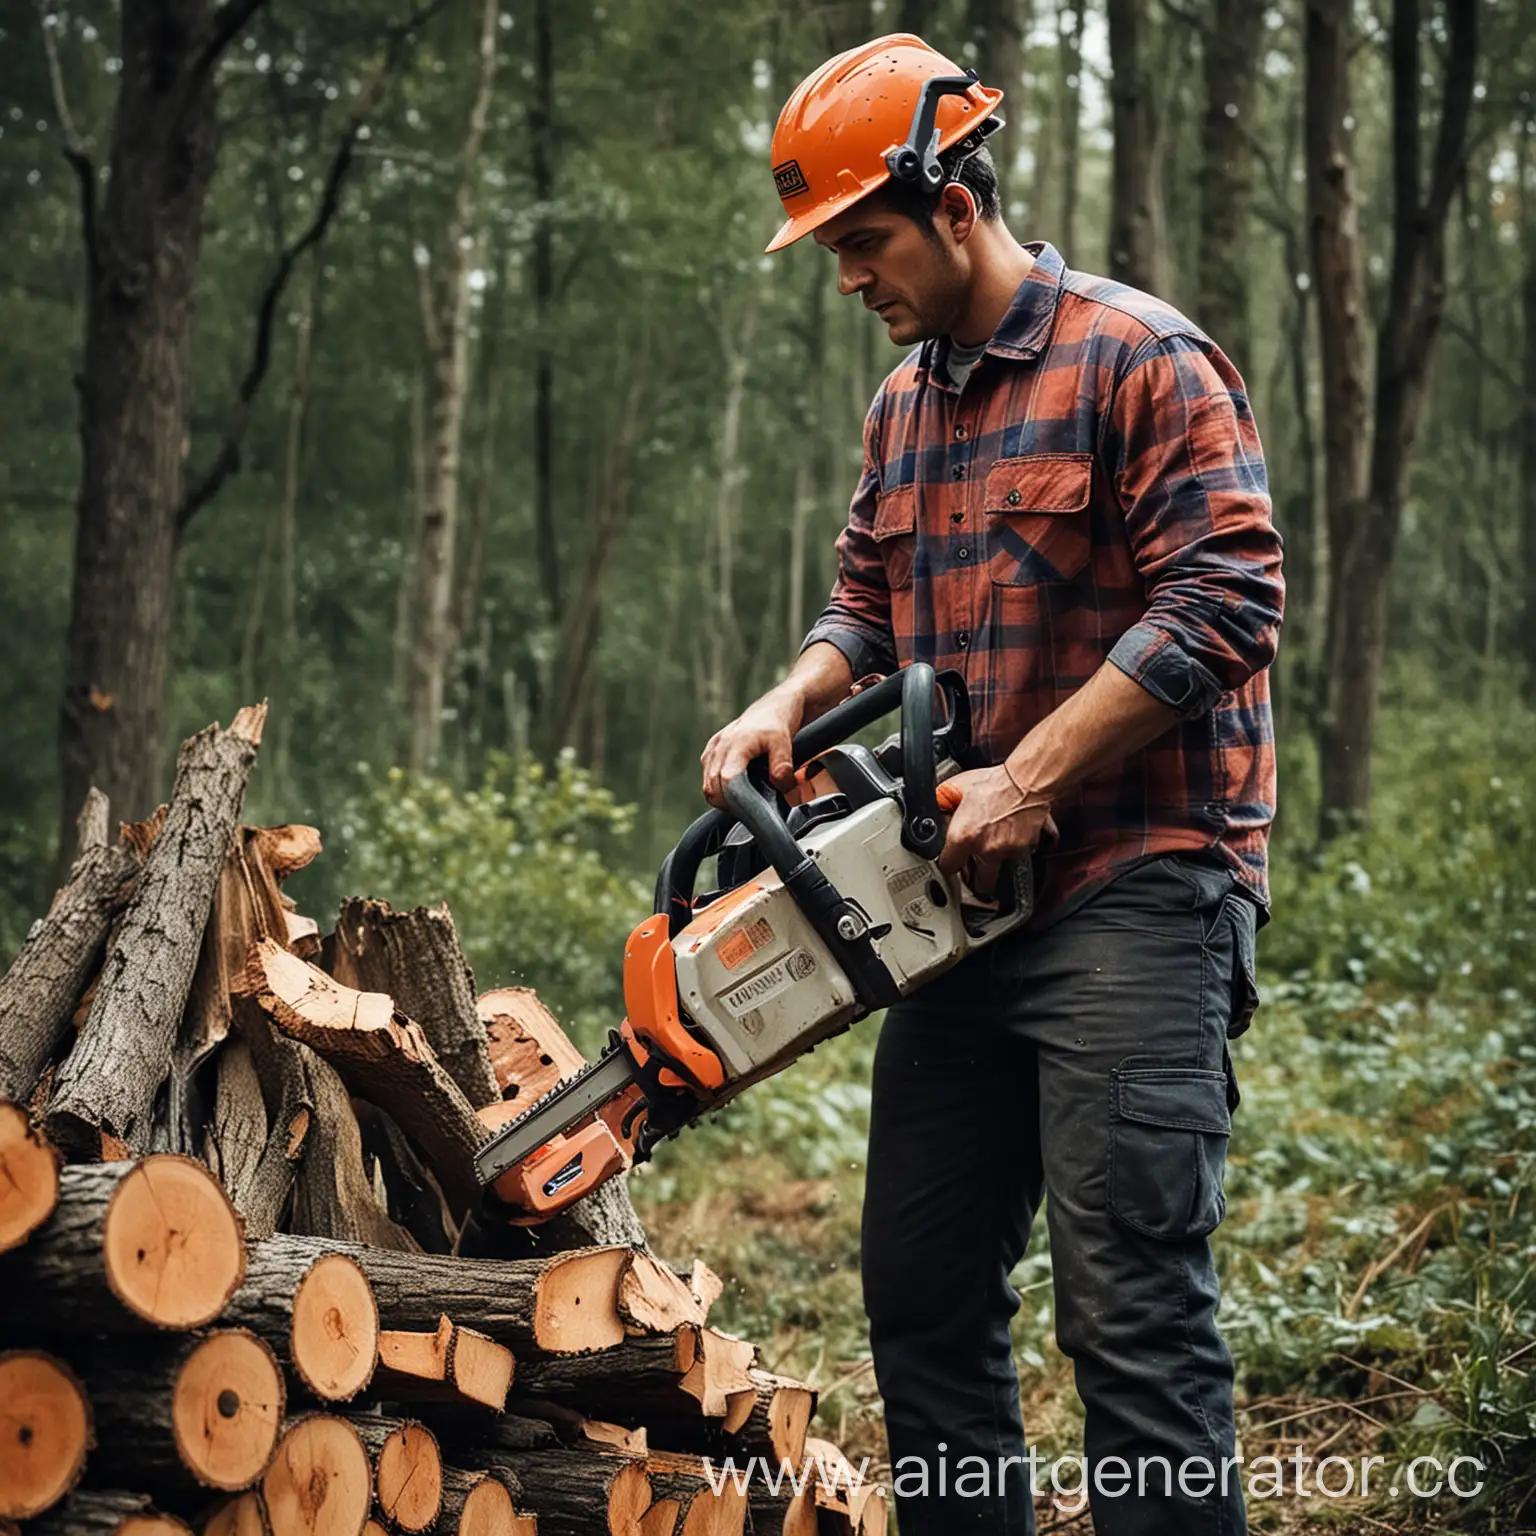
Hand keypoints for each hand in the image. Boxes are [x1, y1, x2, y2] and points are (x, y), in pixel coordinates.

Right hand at [700, 689, 804, 808]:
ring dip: (722, 798)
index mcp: (736, 743)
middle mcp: (720, 745)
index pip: (726, 780)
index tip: (751, 810)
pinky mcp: (712, 751)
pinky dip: (719, 788)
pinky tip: (737, 790)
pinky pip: (708, 777)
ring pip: (707, 784)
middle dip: (729, 804)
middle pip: (712, 786)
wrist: (774, 707)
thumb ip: (782, 765)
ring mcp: (713, 748)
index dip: (736, 800)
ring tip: (745, 802)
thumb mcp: (785, 742)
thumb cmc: (778, 722)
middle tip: (750, 812)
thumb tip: (779, 786)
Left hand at [935, 766, 1054, 896]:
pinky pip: (1016, 855)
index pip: (948, 868)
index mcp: (964, 837)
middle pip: (980, 885)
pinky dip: (1011, 849)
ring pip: (999, 869)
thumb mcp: (955, 788)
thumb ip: (940, 804)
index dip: (947, 865)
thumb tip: (930, 813)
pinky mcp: (1025, 848)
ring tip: (991, 843)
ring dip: (993, 861)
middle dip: (975, 880)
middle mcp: (986, 849)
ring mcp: (1008, 851)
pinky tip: (1007, 834)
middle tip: (972, 870)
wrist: (1027, 781)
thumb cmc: (994, 782)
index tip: (950, 861)